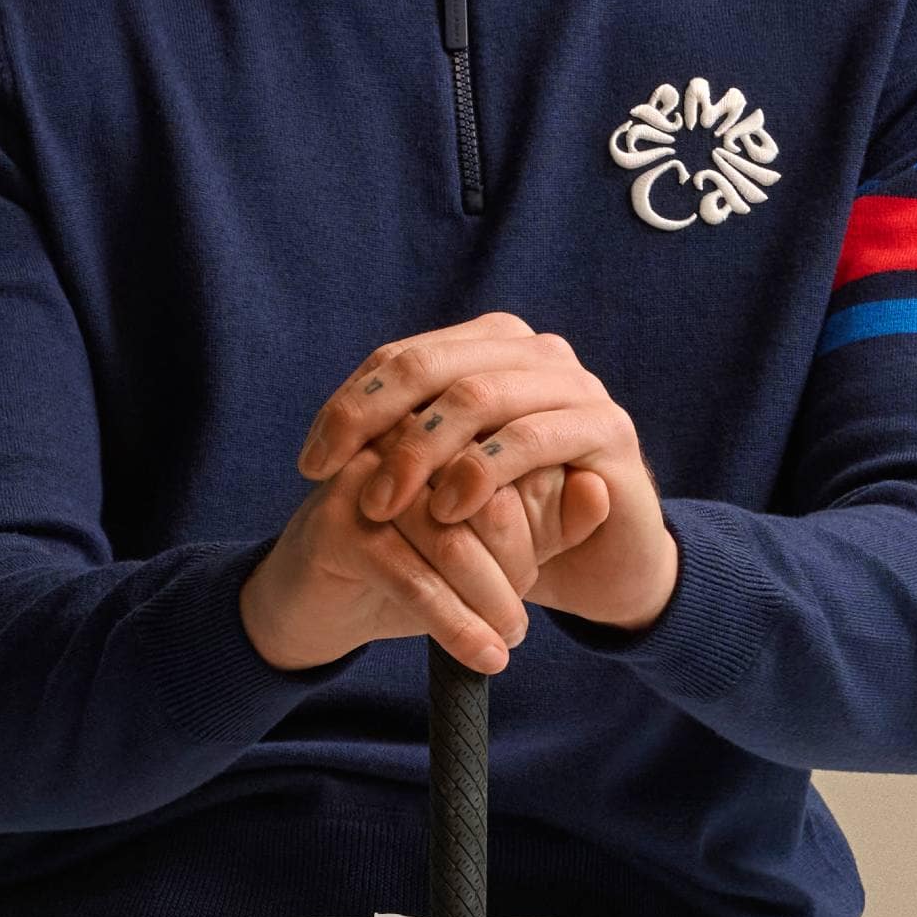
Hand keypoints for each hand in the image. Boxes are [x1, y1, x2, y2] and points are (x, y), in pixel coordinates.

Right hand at [239, 441, 597, 675]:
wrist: (312, 609)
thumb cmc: (406, 570)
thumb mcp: (486, 549)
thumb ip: (544, 521)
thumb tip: (599, 491)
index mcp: (442, 422)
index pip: (516, 459)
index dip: (540, 524)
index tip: (537, 578)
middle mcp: (401, 434)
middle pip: (489, 492)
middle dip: (516, 564)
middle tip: (519, 619)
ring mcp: (364, 474)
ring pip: (453, 537)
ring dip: (491, 600)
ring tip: (509, 641)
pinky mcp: (335, 524)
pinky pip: (414, 577)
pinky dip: (458, 625)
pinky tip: (485, 657)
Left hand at [297, 312, 678, 634]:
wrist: (600, 567)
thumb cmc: (513, 524)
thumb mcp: (445, 483)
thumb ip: (404, 448)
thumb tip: (328, 439)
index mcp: (489, 349)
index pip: (402, 358)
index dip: (350, 405)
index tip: (310, 462)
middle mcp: (533, 354)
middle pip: (432, 366)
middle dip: (372, 420)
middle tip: (333, 477)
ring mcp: (574, 384)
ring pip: (479, 395)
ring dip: (421, 450)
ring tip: (384, 503)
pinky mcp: (606, 428)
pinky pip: (533, 436)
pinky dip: (482, 470)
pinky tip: (448, 510)